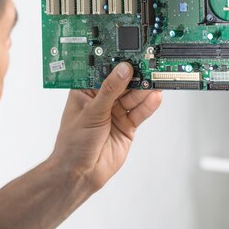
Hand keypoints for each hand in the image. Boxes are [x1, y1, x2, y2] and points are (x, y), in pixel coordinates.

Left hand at [51, 63, 162, 190]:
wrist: (80, 174)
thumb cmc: (73, 144)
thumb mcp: (91, 113)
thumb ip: (110, 91)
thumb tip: (123, 70)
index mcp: (85, 92)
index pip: (103, 72)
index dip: (117, 63)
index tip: (131, 54)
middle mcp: (101, 100)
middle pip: (122, 83)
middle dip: (135, 75)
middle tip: (149, 65)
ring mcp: (115, 113)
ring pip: (133, 97)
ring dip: (144, 89)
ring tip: (156, 79)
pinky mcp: (127, 126)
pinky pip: (139, 113)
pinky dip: (148, 105)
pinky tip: (155, 97)